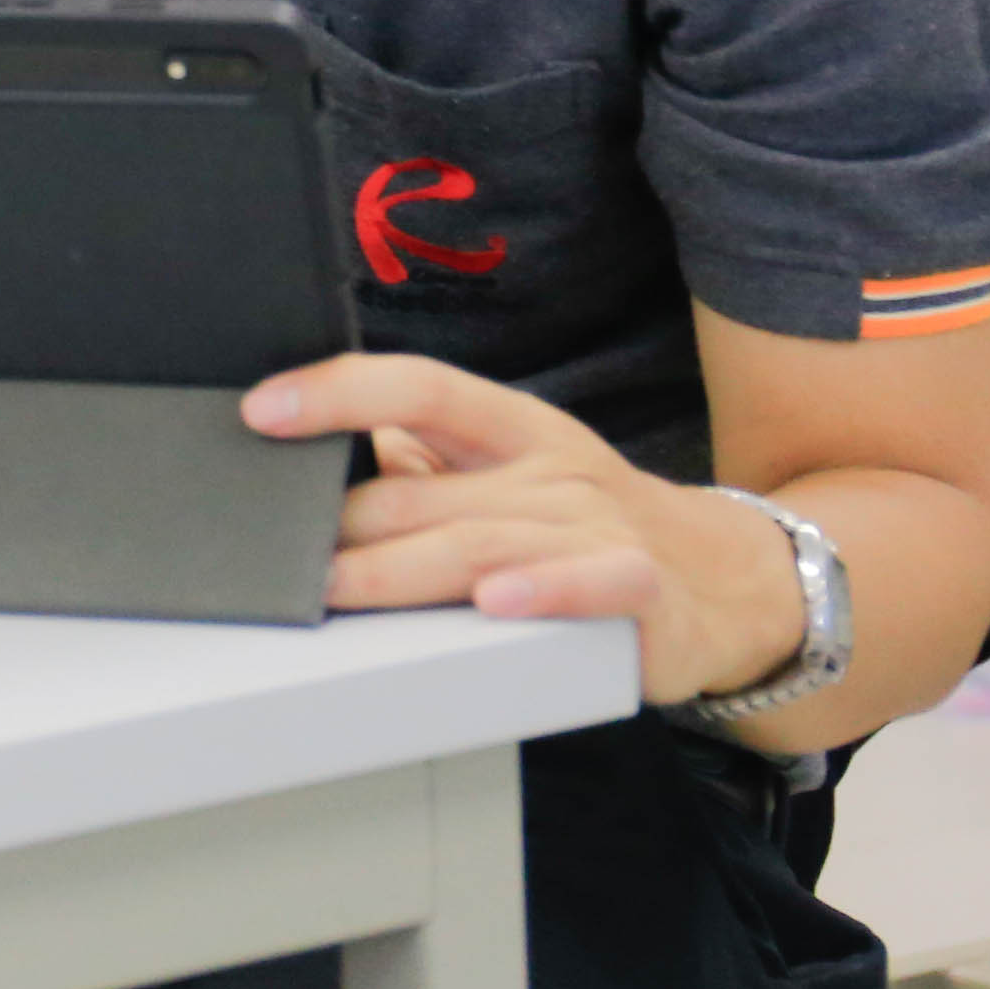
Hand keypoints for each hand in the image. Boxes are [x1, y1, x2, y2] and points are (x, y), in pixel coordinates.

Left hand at [249, 352, 808, 706]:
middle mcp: (553, 466)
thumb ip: (425, 465)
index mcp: (512, 427)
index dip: (336, 393)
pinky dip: (538, 591)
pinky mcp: (640, 591)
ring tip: (332, 587)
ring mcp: (597, 526)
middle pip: (425, 489)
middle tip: (277, 555)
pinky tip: (492, 602)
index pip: (417, 386)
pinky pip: (586, 585)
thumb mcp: (511, 472)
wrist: (726, 579)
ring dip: (395, 570)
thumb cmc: (591, 521)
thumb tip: (312, 458)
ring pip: (478, 543)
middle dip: (340, 525)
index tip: (263, 411)